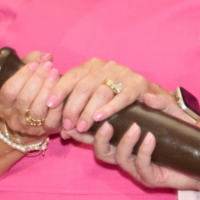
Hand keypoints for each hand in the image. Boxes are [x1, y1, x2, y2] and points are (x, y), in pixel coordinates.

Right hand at [0, 52, 60, 141]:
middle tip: (49, 66)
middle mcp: (13, 118)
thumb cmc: (23, 92)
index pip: (9, 91)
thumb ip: (31, 62)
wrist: (25, 123)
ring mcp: (28, 127)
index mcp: (2, 106)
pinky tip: (62, 91)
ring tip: (55, 74)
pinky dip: (58, 105)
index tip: (34, 64)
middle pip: (24, 99)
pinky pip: (52, 119)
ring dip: (48, 90)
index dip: (21, 76)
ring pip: (37, 110)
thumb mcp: (21, 76)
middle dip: (38, 80)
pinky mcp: (45, 131)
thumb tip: (47, 56)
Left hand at [51, 59, 176, 143]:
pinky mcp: (139, 84)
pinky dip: (110, 107)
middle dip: (72, 106)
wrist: (151, 100)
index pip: (71, 75)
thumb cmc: (117, 103)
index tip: (49, 105)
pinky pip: (123, 96)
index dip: (59, 89)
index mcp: (92, 66)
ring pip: (100, 91)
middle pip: (83, 84)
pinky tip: (100, 118)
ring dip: (88, 111)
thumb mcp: (94, 102)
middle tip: (67, 125)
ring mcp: (124, 73)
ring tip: (82, 127)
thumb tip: (63, 134)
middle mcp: (107, 66)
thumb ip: (79, 114)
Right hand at [95, 92, 199, 191]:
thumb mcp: (173, 115)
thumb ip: (161, 104)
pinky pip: (141, 165)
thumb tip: (147, 96)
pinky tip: (151, 138)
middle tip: (105, 124)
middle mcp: (128, 157)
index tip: (86, 116)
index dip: (89, 130)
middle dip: (100, 139)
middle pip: (103, 152)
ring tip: (136, 127)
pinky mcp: (151, 178)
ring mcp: (138, 169)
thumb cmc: (184, 137)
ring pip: (120, 159)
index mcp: (126, 142)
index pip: (101, 137)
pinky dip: (144, 150)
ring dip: (125, 142)